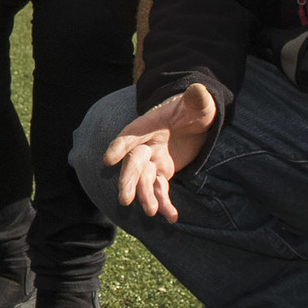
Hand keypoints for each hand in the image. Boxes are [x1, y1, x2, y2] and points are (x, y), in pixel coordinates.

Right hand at [100, 84, 217, 220]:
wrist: (198, 119)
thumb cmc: (195, 108)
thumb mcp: (200, 103)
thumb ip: (197, 99)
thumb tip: (199, 90)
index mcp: (149, 124)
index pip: (130, 135)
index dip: (119, 147)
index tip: (108, 160)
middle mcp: (146, 144)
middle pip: (133, 163)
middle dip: (128, 180)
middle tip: (125, 199)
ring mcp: (154, 160)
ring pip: (144, 180)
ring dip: (145, 196)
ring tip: (151, 212)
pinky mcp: (164, 171)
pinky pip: (161, 189)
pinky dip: (165, 203)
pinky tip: (171, 217)